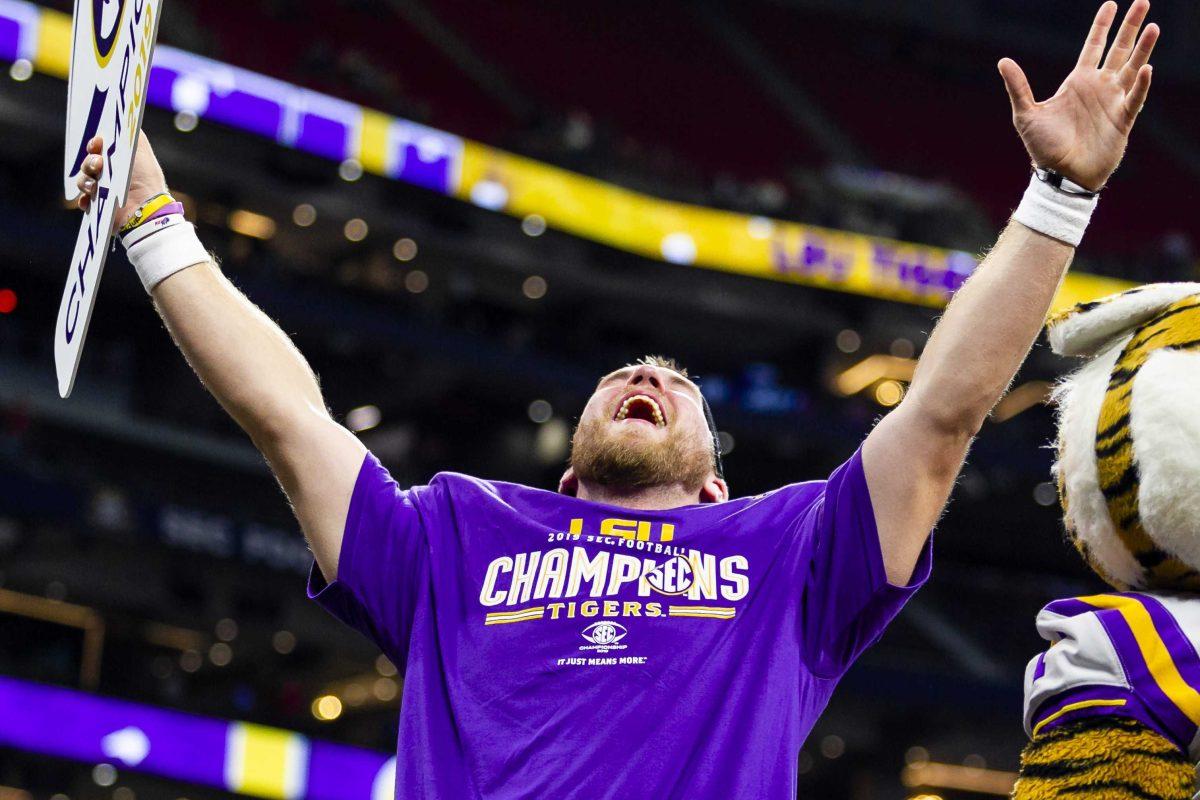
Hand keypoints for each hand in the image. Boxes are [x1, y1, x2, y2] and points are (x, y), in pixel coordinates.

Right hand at [75, 133, 168, 230]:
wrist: (144, 207)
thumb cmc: (144, 177)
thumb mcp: (140, 148)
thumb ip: (131, 132)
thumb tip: (123, 117)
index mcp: (118, 161)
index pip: (98, 148)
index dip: (94, 145)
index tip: (97, 143)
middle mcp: (110, 175)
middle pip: (87, 162)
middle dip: (89, 161)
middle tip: (98, 164)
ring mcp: (103, 191)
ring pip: (82, 179)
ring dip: (86, 180)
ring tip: (95, 186)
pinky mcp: (98, 206)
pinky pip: (82, 199)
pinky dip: (85, 199)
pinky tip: (92, 198)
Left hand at [998, 0, 1157, 190]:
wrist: (1060, 176)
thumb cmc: (1043, 148)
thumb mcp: (1026, 114)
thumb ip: (1018, 87)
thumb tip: (1003, 61)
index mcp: (1078, 82)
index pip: (1094, 46)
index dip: (1102, 25)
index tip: (1111, 4)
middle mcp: (1099, 88)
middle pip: (1119, 50)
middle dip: (1131, 27)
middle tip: (1143, 2)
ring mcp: (1112, 102)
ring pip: (1132, 68)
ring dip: (1142, 48)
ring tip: (1152, 27)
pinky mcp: (1122, 120)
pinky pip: (1134, 98)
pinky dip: (1140, 84)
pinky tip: (1145, 69)